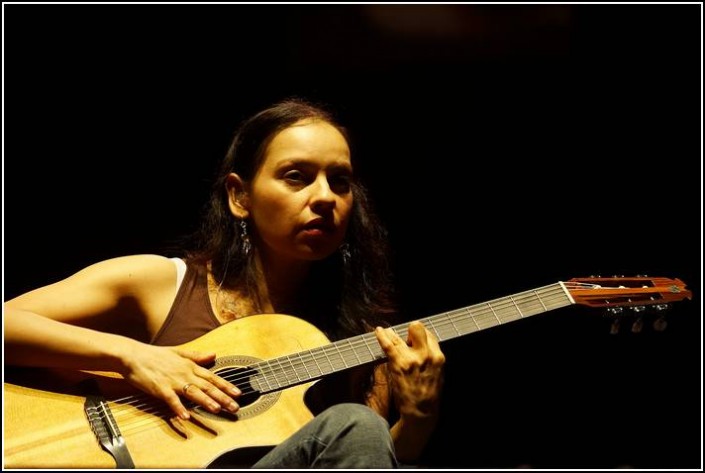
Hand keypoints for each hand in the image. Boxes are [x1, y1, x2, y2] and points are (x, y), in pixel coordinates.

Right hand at [120, 343, 240, 419]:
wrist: (133, 356)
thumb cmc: (155, 355)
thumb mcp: (179, 352)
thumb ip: (196, 356)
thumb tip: (213, 355)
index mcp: (190, 366)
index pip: (212, 377)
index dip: (226, 385)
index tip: (238, 393)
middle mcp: (185, 373)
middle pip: (207, 386)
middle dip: (222, 397)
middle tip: (234, 407)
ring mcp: (173, 381)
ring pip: (193, 393)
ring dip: (206, 402)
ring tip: (218, 409)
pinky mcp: (160, 389)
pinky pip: (171, 400)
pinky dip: (179, 408)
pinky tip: (186, 417)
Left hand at [375, 321, 444, 419]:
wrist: (421, 412)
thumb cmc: (429, 395)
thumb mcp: (438, 374)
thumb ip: (432, 358)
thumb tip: (422, 346)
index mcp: (438, 357)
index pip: (429, 335)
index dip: (420, 336)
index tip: (413, 339)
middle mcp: (426, 355)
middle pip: (416, 328)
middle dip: (410, 330)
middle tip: (405, 339)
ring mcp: (411, 358)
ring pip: (399, 336)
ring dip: (391, 334)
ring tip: (386, 332)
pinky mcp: (398, 363)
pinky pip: (388, 345)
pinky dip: (382, 336)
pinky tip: (378, 332)